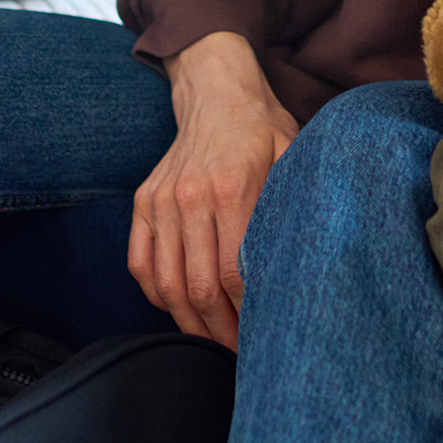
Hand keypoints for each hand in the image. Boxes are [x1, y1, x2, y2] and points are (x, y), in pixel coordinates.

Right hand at [129, 32, 298, 349]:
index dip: (245, 313)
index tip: (261, 335)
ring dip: (188, 322)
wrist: (216, 91)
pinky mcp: (143, 202)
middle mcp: (189, 196)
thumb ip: (291, 203)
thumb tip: (302, 260)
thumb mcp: (292, 154)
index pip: (232, 271)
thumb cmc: (262, 128)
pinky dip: (155, 294)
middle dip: (219, 329)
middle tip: (240, 351)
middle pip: (197, 286)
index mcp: (231, 186)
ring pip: (165, 282)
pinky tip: (178, 310)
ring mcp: (161, 200)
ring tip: (212, 341)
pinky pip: (139, 262)